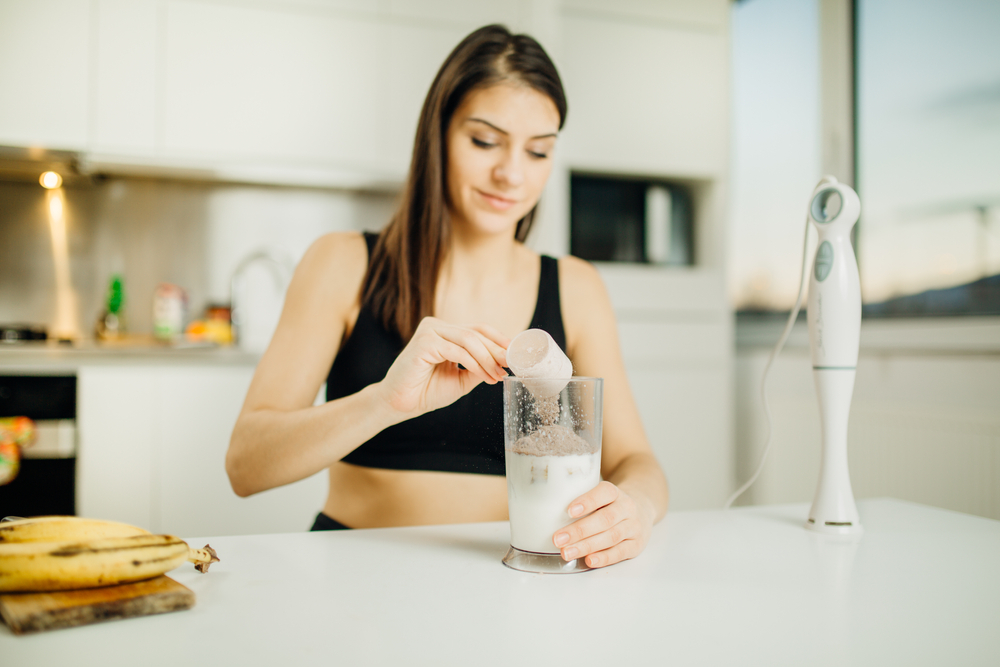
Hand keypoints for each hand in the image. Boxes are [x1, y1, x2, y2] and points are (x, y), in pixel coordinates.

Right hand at [377, 317, 508, 417]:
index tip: (515, 354)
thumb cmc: (427, 391)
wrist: (401, 404)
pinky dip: (475, 364)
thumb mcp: (462, 378)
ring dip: (488, 359)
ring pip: (469, 340)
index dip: (498, 339)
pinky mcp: (424, 342)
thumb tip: (503, 362)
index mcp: (445, 331)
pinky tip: (484, 376)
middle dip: (497, 351)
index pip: (478, 329)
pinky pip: (458, 351)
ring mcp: (430, 331)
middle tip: (510, 366)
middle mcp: (437, 326)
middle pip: (476, 333)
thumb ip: (479, 367)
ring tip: (497, 375)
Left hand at [552, 481, 652, 568]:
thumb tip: (546, 510)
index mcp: (616, 493)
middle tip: (558, 539)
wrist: (643, 507)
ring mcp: (634, 527)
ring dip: (587, 546)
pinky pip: (620, 552)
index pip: (604, 493)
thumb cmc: (611, 503)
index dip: (587, 501)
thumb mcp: (601, 495)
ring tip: (567, 552)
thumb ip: (582, 500)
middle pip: (605, 519)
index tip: (569, 510)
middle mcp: (627, 508)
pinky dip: (604, 557)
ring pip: (611, 537)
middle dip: (580, 530)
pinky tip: (589, 560)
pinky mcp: (636, 545)